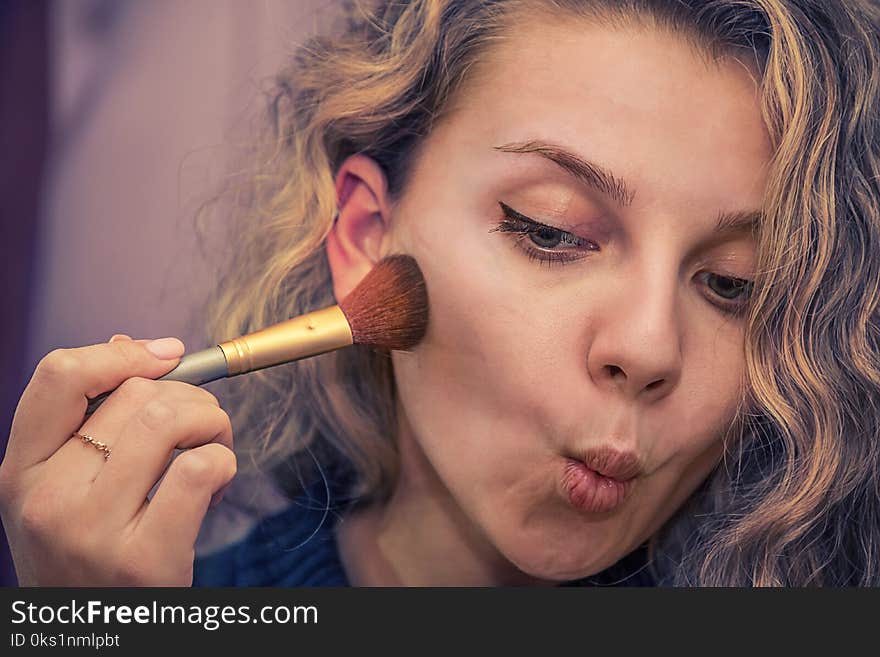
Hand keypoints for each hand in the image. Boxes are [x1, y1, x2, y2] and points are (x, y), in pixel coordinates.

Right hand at [0, 334, 235, 584]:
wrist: (95, 635)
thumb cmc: (90, 555)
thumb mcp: (68, 490)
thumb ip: (89, 422)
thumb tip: (127, 344)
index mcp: (21, 472)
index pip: (59, 376)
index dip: (122, 354)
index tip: (167, 356)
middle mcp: (47, 498)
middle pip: (136, 395)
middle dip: (190, 399)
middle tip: (201, 431)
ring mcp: (91, 531)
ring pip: (170, 420)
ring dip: (212, 425)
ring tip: (212, 452)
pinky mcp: (144, 560)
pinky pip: (199, 469)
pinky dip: (224, 463)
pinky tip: (215, 487)